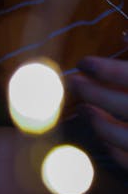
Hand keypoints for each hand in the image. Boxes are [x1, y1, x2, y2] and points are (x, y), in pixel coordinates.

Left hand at [70, 55, 127, 169]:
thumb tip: (123, 35)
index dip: (105, 70)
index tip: (83, 63)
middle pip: (123, 105)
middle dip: (93, 93)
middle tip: (71, 83)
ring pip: (122, 136)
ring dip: (98, 121)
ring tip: (82, 109)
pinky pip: (126, 158)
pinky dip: (110, 145)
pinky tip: (99, 133)